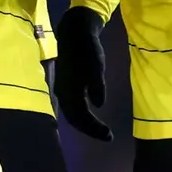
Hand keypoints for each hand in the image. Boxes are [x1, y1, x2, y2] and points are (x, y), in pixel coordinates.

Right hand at [53, 7, 111, 140]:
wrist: (74, 34)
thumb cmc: (87, 49)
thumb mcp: (96, 66)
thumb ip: (97, 86)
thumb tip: (99, 105)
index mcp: (70, 91)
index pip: (81, 117)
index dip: (94, 129)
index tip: (109, 135)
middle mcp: (63, 94)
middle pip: (75, 120)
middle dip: (91, 130)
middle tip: (108, 137)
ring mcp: (63, 90)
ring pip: (73, 114)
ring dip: (87, 124)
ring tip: (101, 130)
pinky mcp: (66, 86)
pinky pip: (73, 107)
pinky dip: (83, 115)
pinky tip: (91, 115)